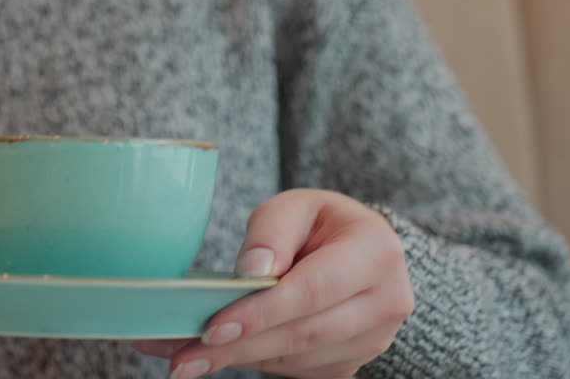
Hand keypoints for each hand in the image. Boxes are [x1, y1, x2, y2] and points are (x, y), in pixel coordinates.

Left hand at [135, 189, 413, 378]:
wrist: (357, 250)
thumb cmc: (320, 223)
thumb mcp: (295, 206)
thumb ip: (272, 232)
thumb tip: (250, 272)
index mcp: (376, 253)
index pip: (312, 291)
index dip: (261, 313)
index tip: (213, 328)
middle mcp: (386, 302)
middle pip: (303, 335)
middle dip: (238, 347)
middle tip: (183, 356)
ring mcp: (373, 340)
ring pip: (297, 360)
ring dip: (239, 360)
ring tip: (186, 356)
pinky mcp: (352, 362)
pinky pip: (297, 371)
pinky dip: (254, 362)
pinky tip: (218, 353)